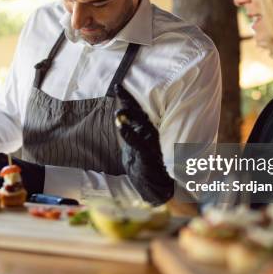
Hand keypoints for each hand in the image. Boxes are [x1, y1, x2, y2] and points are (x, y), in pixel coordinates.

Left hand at [114, 84, 173, 204]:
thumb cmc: (145, 165)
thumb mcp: (135, 146)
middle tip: (118, 89)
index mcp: (147, 130)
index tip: (117, 86)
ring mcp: (152, 145)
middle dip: (128, 102)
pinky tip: (122, 127)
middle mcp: (151, 134)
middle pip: (139, 114)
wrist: (156, 188)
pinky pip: (139, 144)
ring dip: (130, 118)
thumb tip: (120, 115)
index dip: (127, 98)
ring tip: (119, 111)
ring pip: (142, 127)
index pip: (137, 110)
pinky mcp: (149, 157)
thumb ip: (131, 131)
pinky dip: (131, 135)